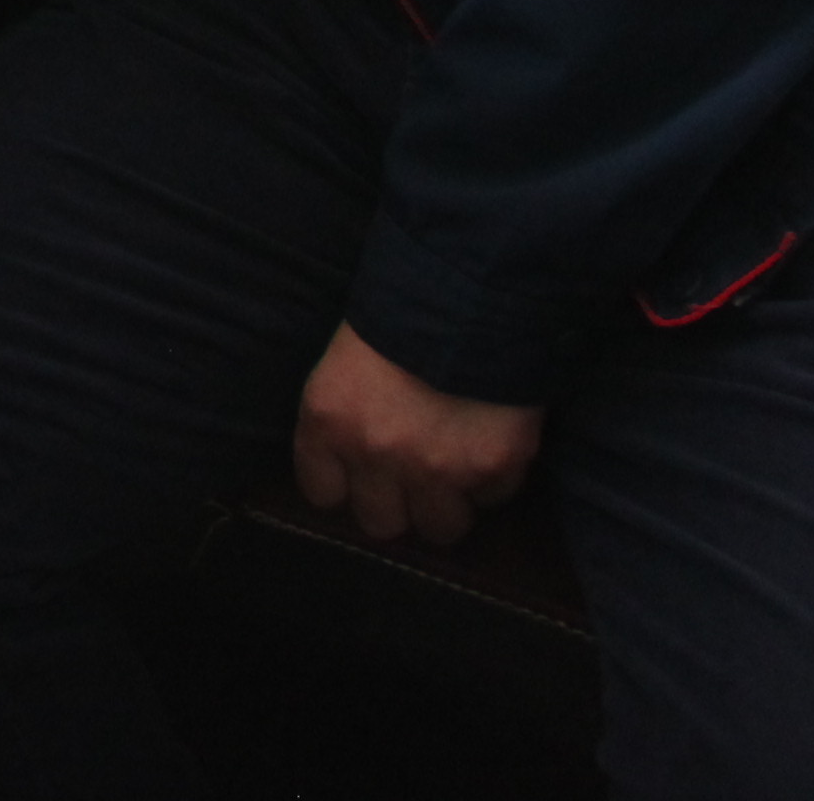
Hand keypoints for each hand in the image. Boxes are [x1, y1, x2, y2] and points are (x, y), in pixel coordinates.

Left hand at [287, 324, 541, 547]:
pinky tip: (491, 443)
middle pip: (380, 523)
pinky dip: (492, 480)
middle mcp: (374, 453)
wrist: (472, 285)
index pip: (321, 491)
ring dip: (448, 503)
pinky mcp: (492, 469)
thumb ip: (345, 417)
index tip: (362, 475)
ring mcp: (435, 468)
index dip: (346, 485)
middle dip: (398, 504)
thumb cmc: (399, 309)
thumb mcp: (346, 359)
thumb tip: (354, 460)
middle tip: (414, 479)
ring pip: (439, 528)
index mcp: (327, 420)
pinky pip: (491, 500)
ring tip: (457, 470)